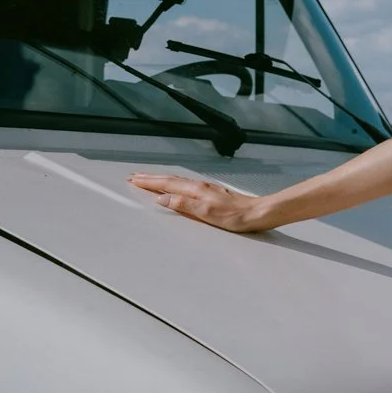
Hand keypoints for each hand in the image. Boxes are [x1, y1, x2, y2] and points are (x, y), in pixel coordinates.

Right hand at [127, 172, 271, 232]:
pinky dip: (174, 184)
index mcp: (196, 190)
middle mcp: (200, 186)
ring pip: (178, 181)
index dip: (149, 182)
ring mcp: (206, 189)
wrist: (258, 212)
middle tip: (134, 176)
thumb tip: (161, 199)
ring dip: (161, 180)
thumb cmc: (235, 216)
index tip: (133, 180)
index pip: (167, 184)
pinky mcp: (212, 193)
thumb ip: (184, 205)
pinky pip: (186, 185)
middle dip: (151, 178)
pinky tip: (176, 188)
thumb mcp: (207, 213)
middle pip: (170, 179)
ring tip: (149, 179)